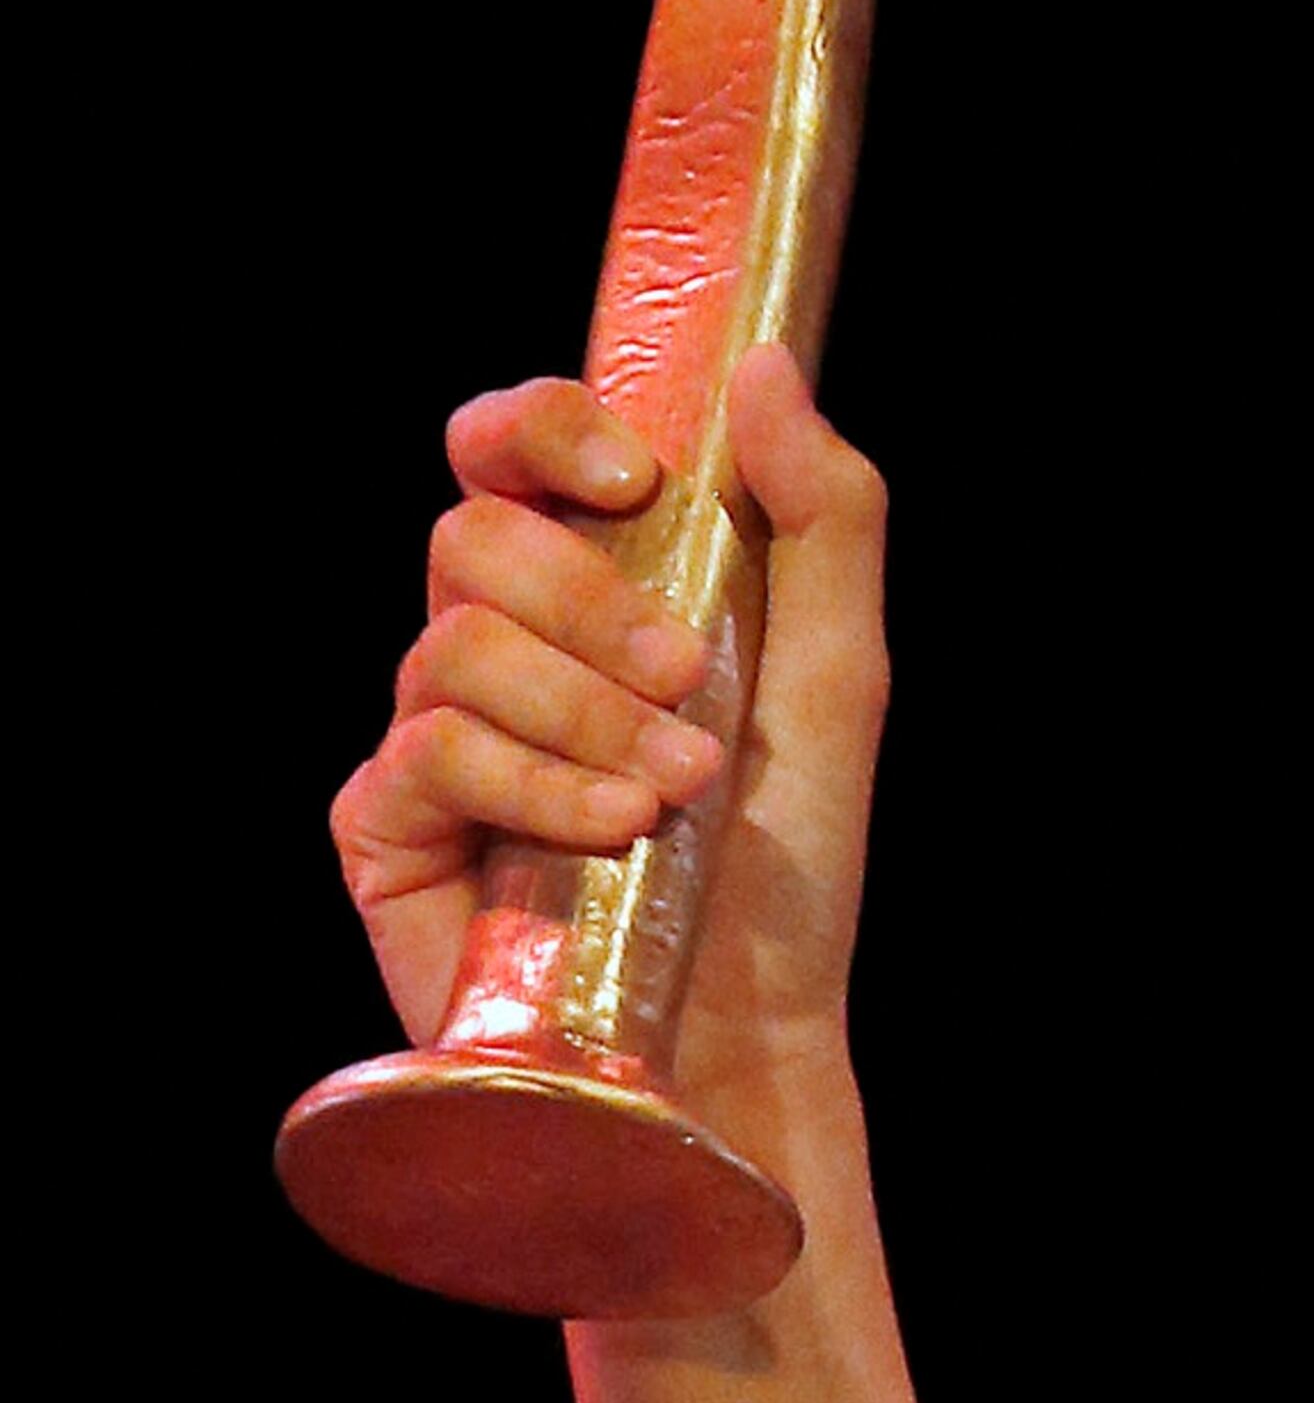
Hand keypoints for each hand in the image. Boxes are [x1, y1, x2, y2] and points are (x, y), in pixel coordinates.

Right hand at [329, 349, 892, 1111]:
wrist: (751, 1039)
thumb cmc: (790, 874)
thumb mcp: (837, 677)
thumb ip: (822, 515)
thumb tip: (766, 363)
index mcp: (585, 590)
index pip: (504, 448)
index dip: (542, 425)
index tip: (633, 477)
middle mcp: (491, 649)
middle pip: (472, 534)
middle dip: (592, 601)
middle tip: (686, 683)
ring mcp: (428, 738)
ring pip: (453, 640)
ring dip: (584, 711)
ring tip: (672, 793)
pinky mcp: (388, 830)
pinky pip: (430, 749)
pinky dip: (536, 783)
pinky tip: (612, 835)